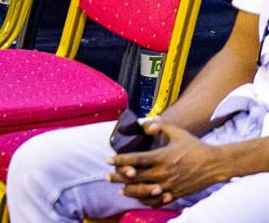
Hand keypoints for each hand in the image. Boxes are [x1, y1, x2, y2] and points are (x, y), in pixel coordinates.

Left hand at [108, 121, 226, 206]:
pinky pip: (159, 200)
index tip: (109, 161)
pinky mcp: (177, 193)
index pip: (136, 159)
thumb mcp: (178, 132)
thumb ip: (161, 125)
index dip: (121, 160)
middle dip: (120, 177)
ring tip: (120, 190)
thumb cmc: (195, 147)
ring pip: (146, 191)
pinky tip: (140, 199)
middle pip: (137, 177)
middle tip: (107, 177)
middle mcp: (164, 172)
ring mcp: (170, 185)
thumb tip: (147, 122)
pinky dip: (148, 200)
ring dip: (131, 191)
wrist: (215, 164)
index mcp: (163, 157)